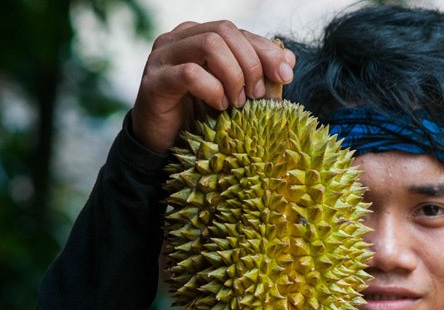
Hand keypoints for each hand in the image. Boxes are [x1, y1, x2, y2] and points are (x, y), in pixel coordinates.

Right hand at [131, 20, 295, 153]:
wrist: (162, 144)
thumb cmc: (199, 116)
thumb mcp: (234, 93)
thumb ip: (258, 74)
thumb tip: (289, 59)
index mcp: (198, 35)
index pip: (238, 32)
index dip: (266, 50)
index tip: (285, 75)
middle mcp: (179, 39)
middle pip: (224, 31)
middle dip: (250, 63)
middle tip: (256, 95)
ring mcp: (163, 56)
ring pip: (209, 45)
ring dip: (233, 75)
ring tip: (237, 102)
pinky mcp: (154, 81)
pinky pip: (190, 73)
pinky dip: (213, 90)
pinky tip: (219, 106)